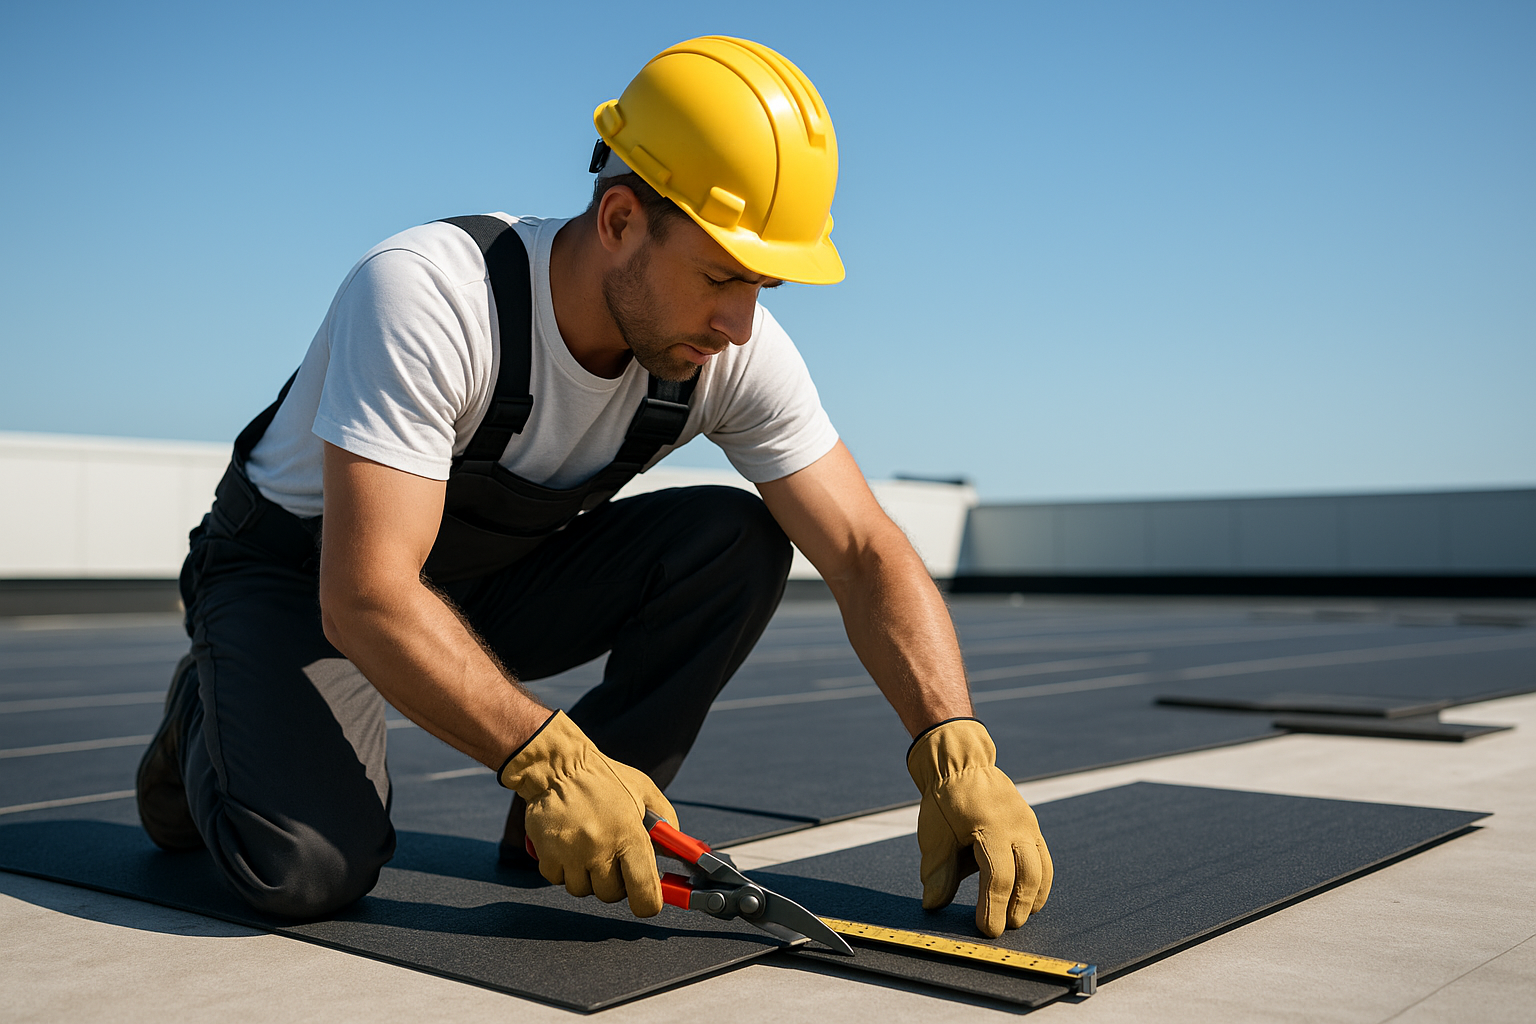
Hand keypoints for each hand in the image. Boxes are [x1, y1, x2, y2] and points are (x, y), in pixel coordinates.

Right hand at [498, 711, 677, 915]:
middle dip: (614, 882)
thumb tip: (676, 851)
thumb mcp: (645, 791)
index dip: (648, 902)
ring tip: (587, 846)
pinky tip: (567, 845)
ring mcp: (572, 855)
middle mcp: (601, 849)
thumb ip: (666, 822)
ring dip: (586, 875)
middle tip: (612, 857)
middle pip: (612, 895)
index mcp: (630, 835)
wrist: (558, 766)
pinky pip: (558, 880)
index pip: (645, 893)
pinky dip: (562, 868)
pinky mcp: (547, 856)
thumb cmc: (604, 778)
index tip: (647, 898)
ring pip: (583, 889)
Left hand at [906, 718, 1052, 937]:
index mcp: (990, 828)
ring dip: (1032, 898)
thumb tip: (933, 904)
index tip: (985, 929)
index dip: (992, 907)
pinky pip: (1043, 858)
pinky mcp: (1032, 825)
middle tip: (1004, 928)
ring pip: (1041, 869)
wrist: (961, 763)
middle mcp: (1016, 827)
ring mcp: (1028, 825)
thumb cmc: (945, 800)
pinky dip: (1040, 882)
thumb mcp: (935, 834)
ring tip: (1019, 918)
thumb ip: (937, 871)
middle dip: (1016, 907)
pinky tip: (1031, 899)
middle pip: (1026, 877)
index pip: (997, 878)